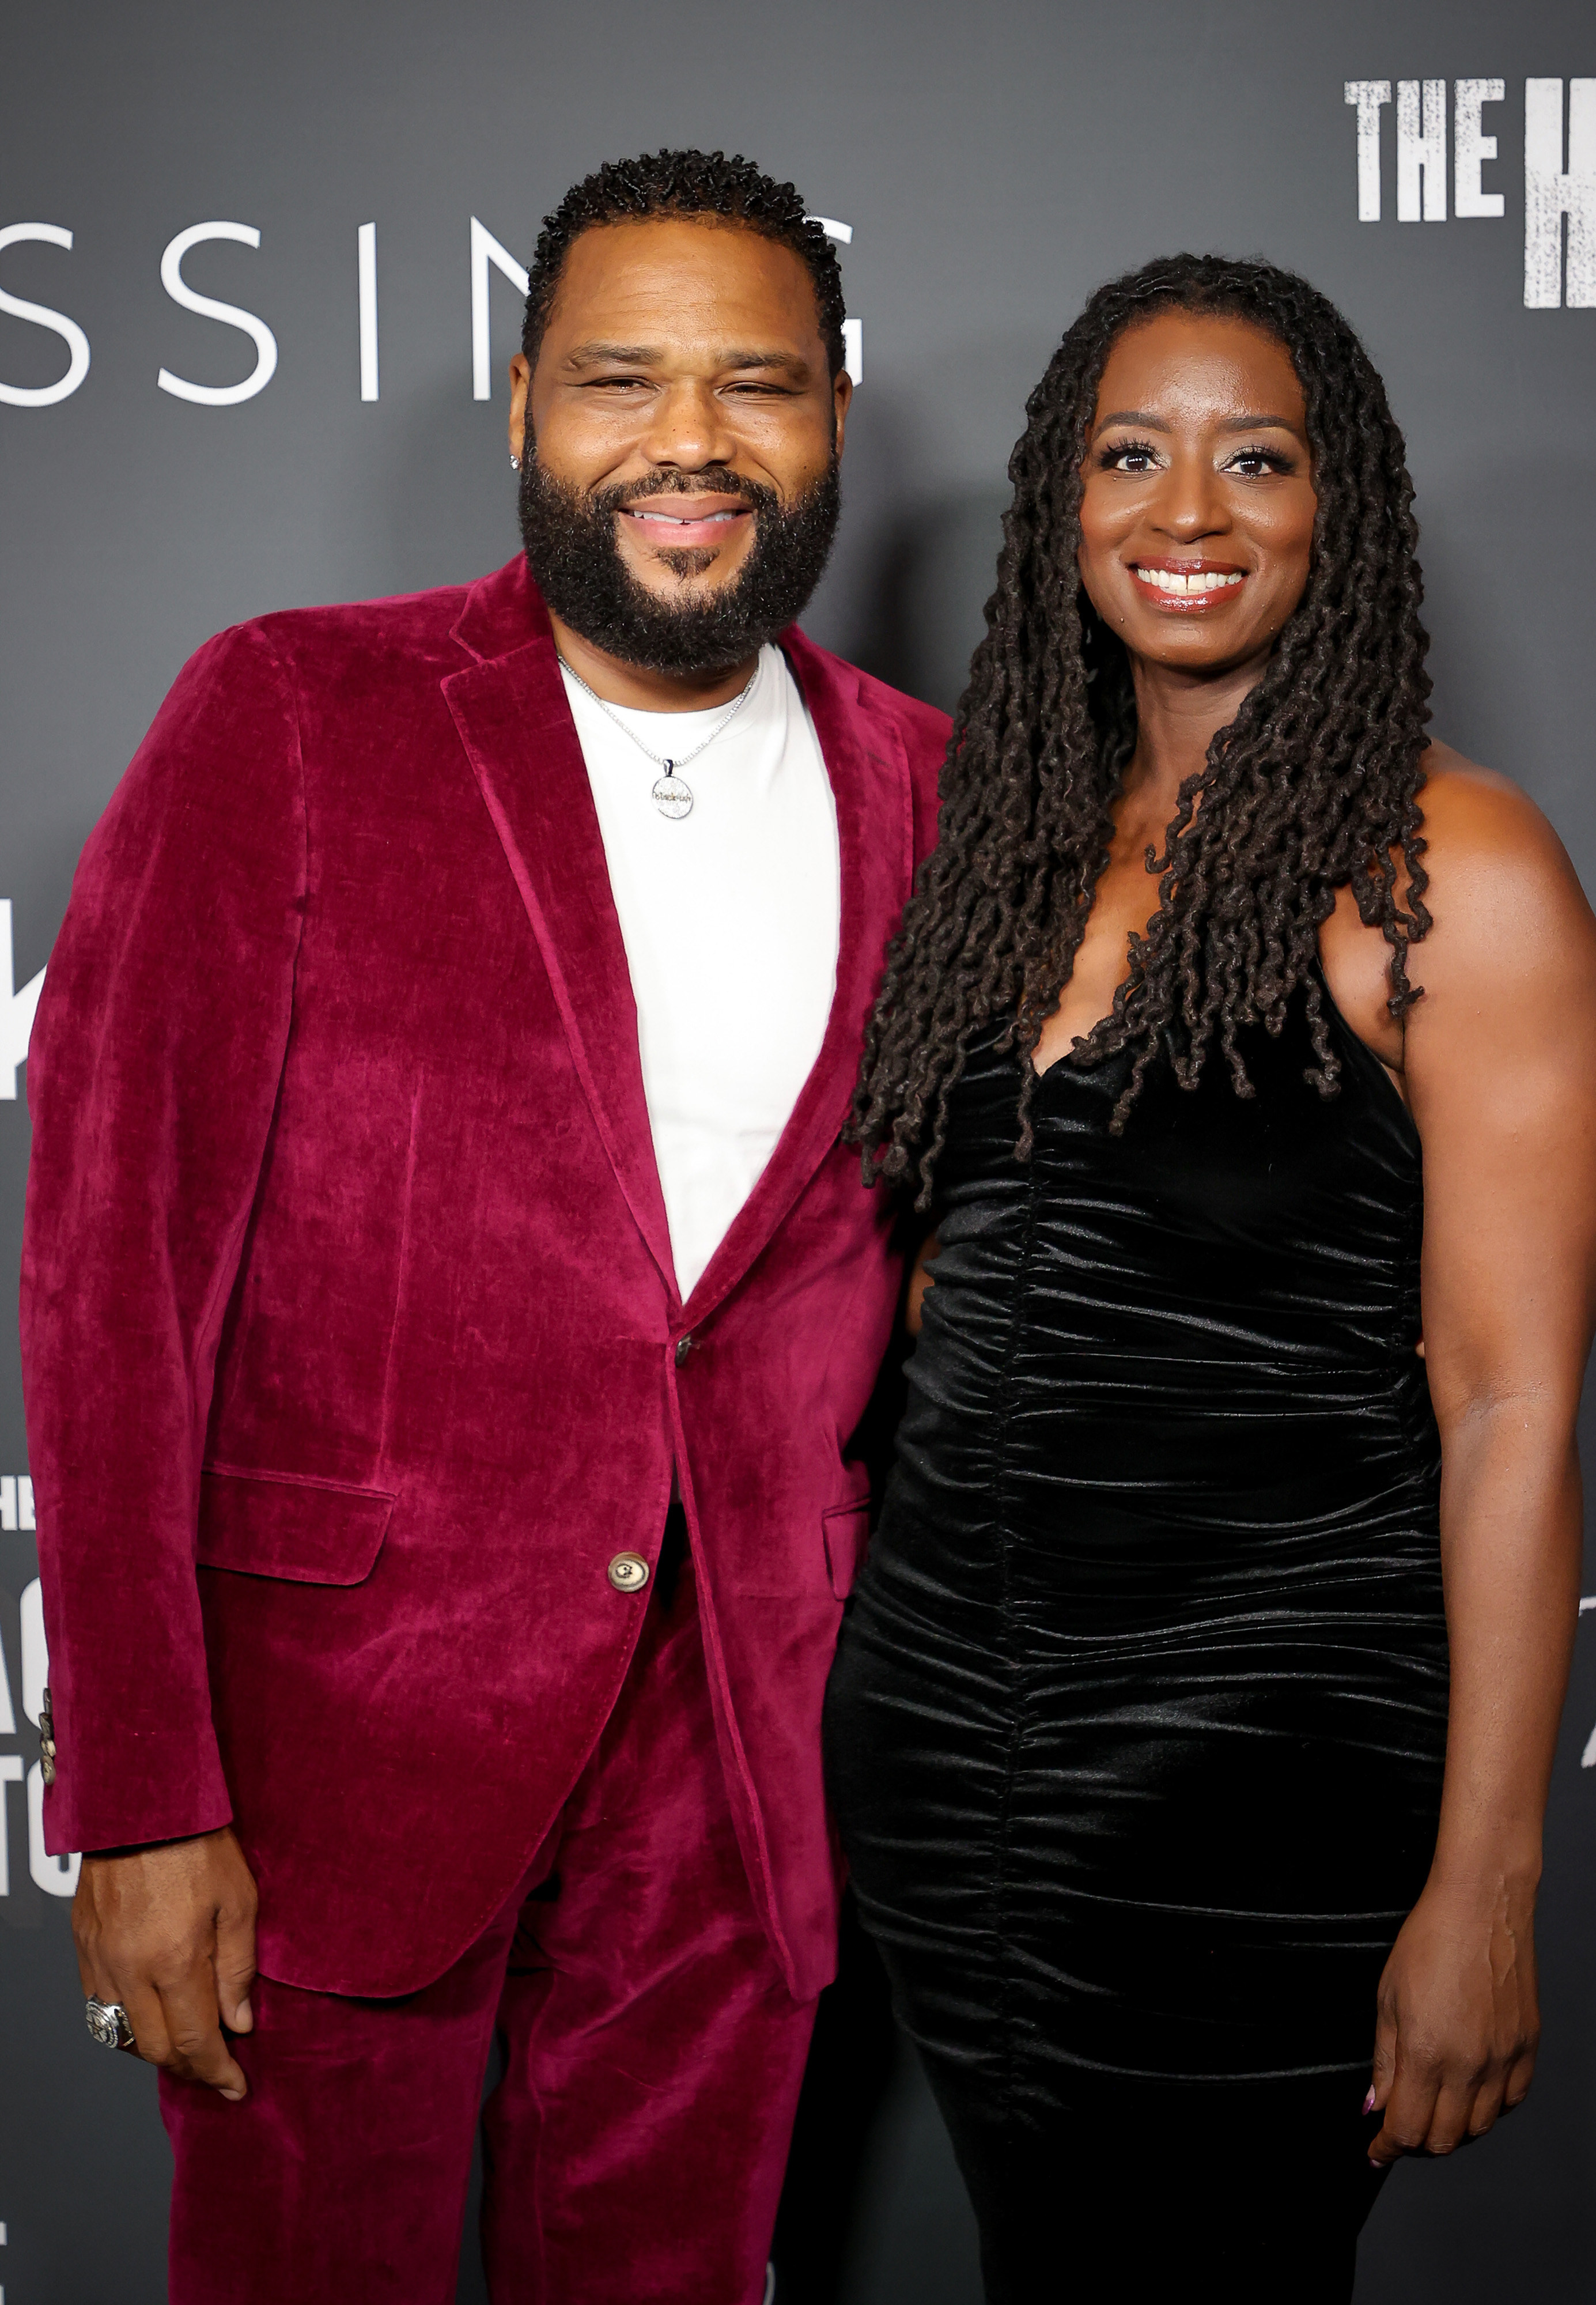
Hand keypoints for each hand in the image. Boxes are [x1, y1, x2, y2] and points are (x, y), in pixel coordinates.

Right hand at [72, 1825, 258, 2098]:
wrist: (142, 1801)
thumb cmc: (197, 1841)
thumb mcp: (239, 1899)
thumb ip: (238, 1968)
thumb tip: (239, 2023)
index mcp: (174, 1960)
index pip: (194, 2042)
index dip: (217, 2072)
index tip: (237, 2086)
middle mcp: (130, 1969)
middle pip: (154, 2050)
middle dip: (188, 2068)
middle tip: (217, 2068)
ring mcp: (101, 1959)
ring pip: (122, 2033)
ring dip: (155, 2050)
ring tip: (187, 2045)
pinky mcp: (84, 1945)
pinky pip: (99, 2004)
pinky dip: (126, 2022)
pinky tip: (151, 2012)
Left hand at [1366, 1872, 1538, 2167]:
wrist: (1481, 1907)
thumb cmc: (1431, 1940)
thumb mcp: (1387, 1997)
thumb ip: (1384, 2059)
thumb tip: (1377, 2102)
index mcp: (1426, 2052)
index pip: (1405, 2128)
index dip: (1386, 2147)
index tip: (1377, 2150)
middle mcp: (1469, 2064)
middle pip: (1443, 2138)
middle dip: (1415, 2142)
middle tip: (1401, 2128)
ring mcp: (1502, 2059)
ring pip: (1479, 2127)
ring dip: (1452, 2128)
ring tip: (1434, 2109)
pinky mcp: (1526, 2048)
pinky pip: (1511, 2101)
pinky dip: (1489, 2107)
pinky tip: (1472, 2091)